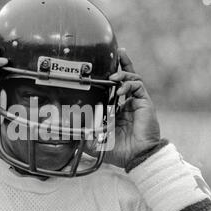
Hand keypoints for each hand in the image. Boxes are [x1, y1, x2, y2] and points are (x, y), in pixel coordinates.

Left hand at [87, 48, 160, 168]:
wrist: (136, 157)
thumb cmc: (118, 151)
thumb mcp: (94, 142)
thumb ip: (82, 136)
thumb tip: (65, 133)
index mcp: (117, 111)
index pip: (113, 89)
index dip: (109, 78)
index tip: (100, 69)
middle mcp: (128, 104)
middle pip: (126, 78)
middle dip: (121, 64)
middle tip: (115, 53)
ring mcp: (137, 103)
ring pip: (132, 79)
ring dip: (123, 73)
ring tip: (113, 75)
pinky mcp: (145, 103)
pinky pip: (138, 86)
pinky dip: (128, 84)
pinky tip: (120, 89)